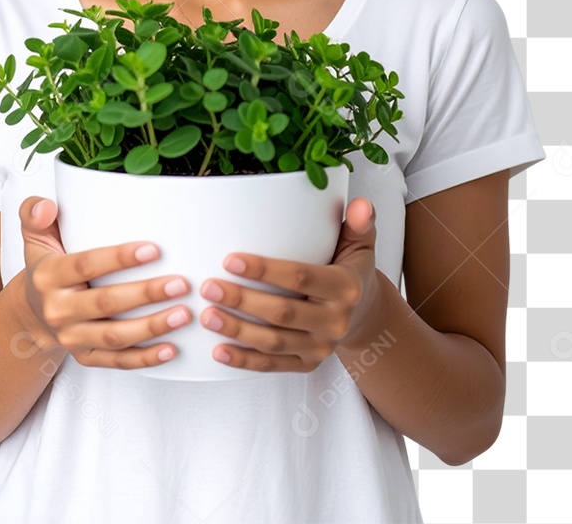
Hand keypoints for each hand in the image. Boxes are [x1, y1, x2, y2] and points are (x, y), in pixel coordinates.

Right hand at [17, 196, 193, 369]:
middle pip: (106, 303)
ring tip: (183, 314)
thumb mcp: (35, 237)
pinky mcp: (85, 356)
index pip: (86, 265)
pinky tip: (170, 349)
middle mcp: (59, 310)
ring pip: (115, 336)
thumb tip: (47, 205)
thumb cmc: (46, 268)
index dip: (119, 258)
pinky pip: (117, 361)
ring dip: (152, 327)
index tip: (153, 250)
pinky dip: (144, 358)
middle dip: (146, 294)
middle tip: (180, 284)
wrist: (32, 314)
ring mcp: (72, 337)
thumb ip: (35, 213)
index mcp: (50, 275)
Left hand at [197, 197, 380, 372]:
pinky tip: (218, 351)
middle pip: (282, 313)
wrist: (364, 314)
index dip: (265, 270)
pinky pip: (273, 365)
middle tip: (209, 287)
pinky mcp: (308, 364)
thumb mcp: (360, 244)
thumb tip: (361, 204)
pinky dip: (244, 361)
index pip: (301, 277)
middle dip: (242, 301)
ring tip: (207, 316)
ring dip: (237, 331)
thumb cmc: (351, 270)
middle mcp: (335, 321)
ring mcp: (321, 347)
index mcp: (345, 288)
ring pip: (273, 343)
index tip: (230, 260)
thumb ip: (360, 223)